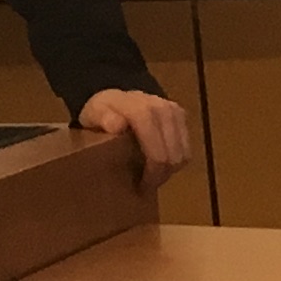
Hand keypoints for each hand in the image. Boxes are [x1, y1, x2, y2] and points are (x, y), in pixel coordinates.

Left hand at [78, 86, 192, 187]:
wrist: (115, 95)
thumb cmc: (102, 110)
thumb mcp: (94, 113)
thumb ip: (103, 118)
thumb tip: (117, 126)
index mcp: (140, 109)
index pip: (156, 149)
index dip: (153, 172)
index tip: (142, 186)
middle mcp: (161, 108)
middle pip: (172, 154)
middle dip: (161, 174)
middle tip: (147, 185)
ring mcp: (174, 110)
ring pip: (183, 153)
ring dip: (170, 169)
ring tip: (154, 175)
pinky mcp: (181, 115)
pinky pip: (186, 147)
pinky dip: (177, 159)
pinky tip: (162, 163)